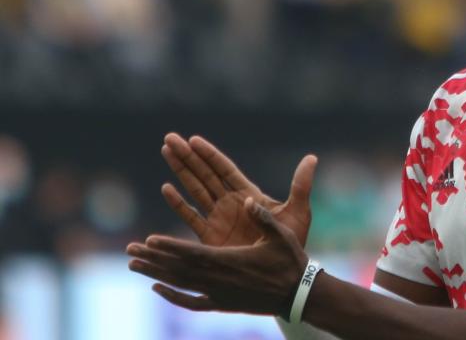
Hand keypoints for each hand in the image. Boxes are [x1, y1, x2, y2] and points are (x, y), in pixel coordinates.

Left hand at [127, 197, 307, 315]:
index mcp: (231, 261)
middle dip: (153, 258)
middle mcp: (219, 280)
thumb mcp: (281, 235)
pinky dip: (172, 295)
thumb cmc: (290, 261)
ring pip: (180, 284)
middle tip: (129, 250)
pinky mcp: (221, 304)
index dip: (170, 247)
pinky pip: (191, 302)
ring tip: (133, 265)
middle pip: (179, 269)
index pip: (193, 254)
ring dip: (155, 274)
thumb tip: (248, 199)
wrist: (297, 295)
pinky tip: (156, 288)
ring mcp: (218, 294)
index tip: (148, 240)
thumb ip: (263, 217)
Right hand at [161, 133, 317, 247]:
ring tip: (166, 152)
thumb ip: (300, 185)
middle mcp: (231, 202)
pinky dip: (178, 203)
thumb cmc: (294, 242)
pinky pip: (191, 216)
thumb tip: (312, 158)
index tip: (193, 139)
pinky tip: (166, 188)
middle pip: (205, 174)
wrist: (281, 274)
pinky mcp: (211, 237)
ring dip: (180, 171)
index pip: (225, 169)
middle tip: (170, 138)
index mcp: (249, 194)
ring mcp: (219, 218)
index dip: (209, 154)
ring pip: (195, 189)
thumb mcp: (298, 211)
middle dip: (188, 157)